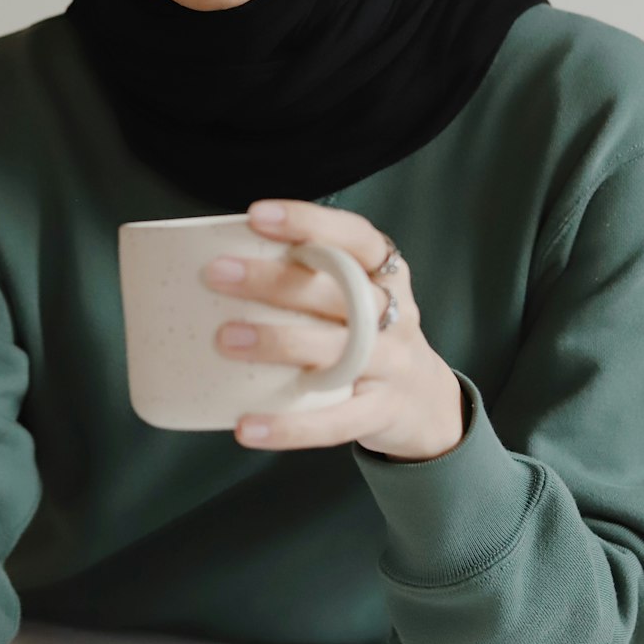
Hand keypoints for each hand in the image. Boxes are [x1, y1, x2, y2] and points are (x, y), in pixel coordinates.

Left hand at [201, 197, 467, 459]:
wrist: (425, 402)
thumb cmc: (368, 334)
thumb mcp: (357, 295)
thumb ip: (310, 276)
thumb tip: (217, 262)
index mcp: (386, 272)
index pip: (354, 236)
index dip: (308, 222)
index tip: (256, 215)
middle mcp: (393, 312)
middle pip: (336, 290)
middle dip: (273, 279)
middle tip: (217, 273)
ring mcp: (391, 363)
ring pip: (335, 349)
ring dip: (278, 341)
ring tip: (226, 338)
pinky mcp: (381, 412)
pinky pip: (335, 422)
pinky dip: (290, 428)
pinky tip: (247, 427)